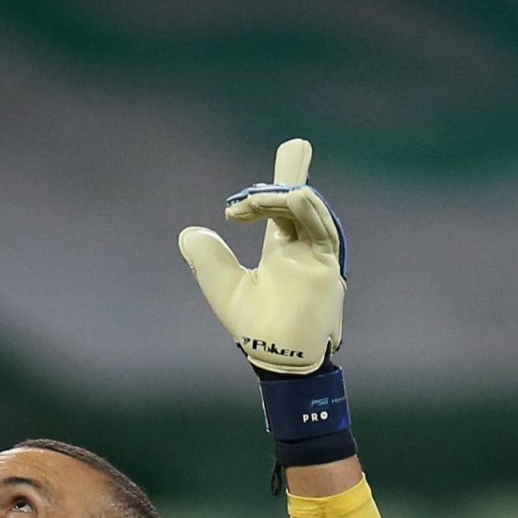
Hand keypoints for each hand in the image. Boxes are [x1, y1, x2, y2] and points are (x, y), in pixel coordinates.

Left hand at [178, 139, 346, 376]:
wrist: (277, 358)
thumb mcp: (223, 286)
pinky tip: (278, 200)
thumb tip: (189, 233)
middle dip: (286, 176)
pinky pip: (319, 225)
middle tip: (245, 193)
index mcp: (283, 252)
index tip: (283, 159)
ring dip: (275, 197)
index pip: (283, 209)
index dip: (284, 180)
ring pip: (305, 208)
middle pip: (300, 200)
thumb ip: (207, 259)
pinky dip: (300, 205)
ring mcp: (318, 255)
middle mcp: (303, 248)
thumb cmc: (255, 328)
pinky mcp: (328, 264)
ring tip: (242, 206)